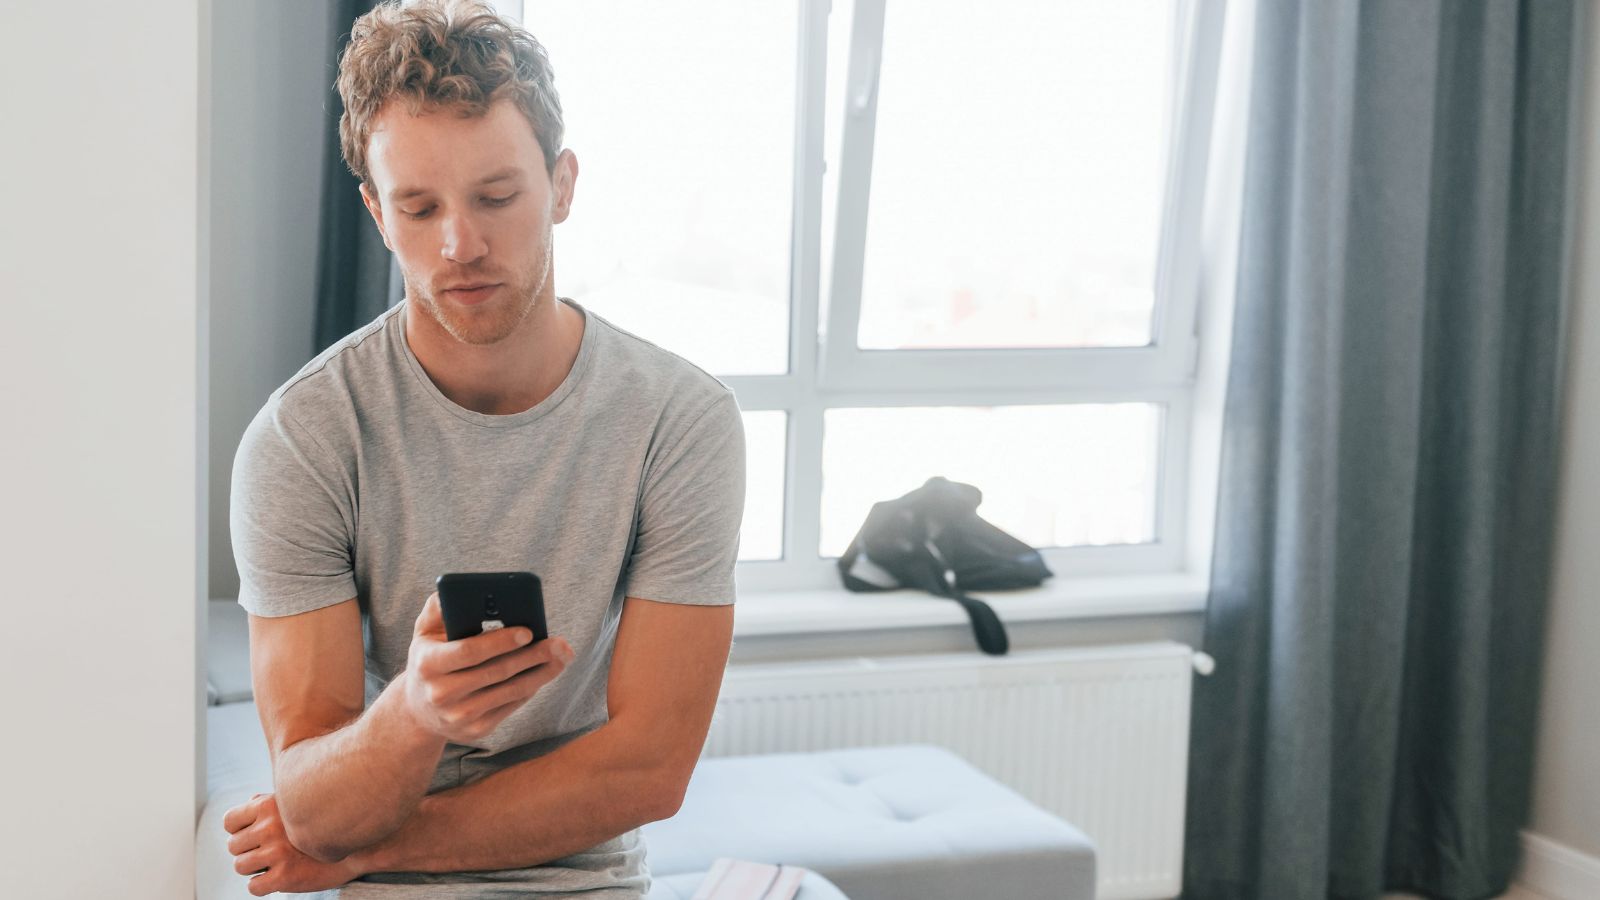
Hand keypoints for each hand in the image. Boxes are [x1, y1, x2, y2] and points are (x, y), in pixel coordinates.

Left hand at [223, 793, 362, 895]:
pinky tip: (280, 876)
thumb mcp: (298, 802)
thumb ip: (271, 802)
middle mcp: (271, 827)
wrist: (359, 847)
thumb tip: (249, 802)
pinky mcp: (285, 876)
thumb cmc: (326, 823)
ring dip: (255, 868)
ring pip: (241, 867)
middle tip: (269, 851)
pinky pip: (254, 887)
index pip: (229, 821)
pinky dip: (263, 886)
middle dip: (248, 851)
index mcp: (269, 805)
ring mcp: (277, 852)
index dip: (238, 830)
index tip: (252, 835)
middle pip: (233, 846)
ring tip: (275, 863)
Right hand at [401, 592, 575, 743]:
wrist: (419, 711)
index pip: (470, 652)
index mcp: (428, 664)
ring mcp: (459, 715)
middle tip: (559, 643)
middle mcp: (441, 693)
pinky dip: (532, 687)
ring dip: (542, 673)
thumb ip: (438, 608)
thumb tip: (454, 590)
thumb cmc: (429, 660)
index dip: (501, 642)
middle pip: (497, 672)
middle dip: (533, 656)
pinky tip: (545, 672)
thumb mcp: (424, 633)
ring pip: (511, 691)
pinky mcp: (477, 730)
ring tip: (562, 656)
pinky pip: (512, 705)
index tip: (528, 631)